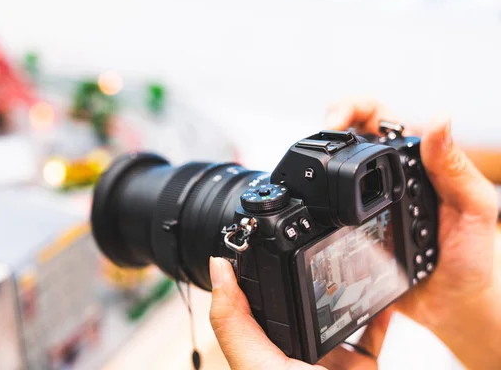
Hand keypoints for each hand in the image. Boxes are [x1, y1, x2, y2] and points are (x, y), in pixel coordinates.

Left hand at [209, 256, 392, 369]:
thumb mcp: (254, 364)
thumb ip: (233, 320)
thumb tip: (217, 268)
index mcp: (266, 351)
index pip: (260, 306)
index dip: (259, 275)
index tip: (261, 244)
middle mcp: (298, 355)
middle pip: (303, 306)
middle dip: (309, 279)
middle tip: (312, 247)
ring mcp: (333, 362)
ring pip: (340, 315)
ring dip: (347, 290)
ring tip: (348, 262)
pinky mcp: (363, 366)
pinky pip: (375, 334)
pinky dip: (382, 313)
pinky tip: (384, 294)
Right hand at [326, 99, 500, 368]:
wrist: (452, 304)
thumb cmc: (472, 255)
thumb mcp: (474, 208)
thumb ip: (454, 167)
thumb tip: (439, 118)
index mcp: (415, 159)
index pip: (377, 116)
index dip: (351, 108)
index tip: (335, 121)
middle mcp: (386, 175)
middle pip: (345, 135)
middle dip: (324, 128)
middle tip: (316, 141)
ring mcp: (365, 201)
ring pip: (331, 168)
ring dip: (315, 162)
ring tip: (309, 170)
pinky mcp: (350, 227)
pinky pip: (326, 208)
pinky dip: (314, 201)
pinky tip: (311, 204)